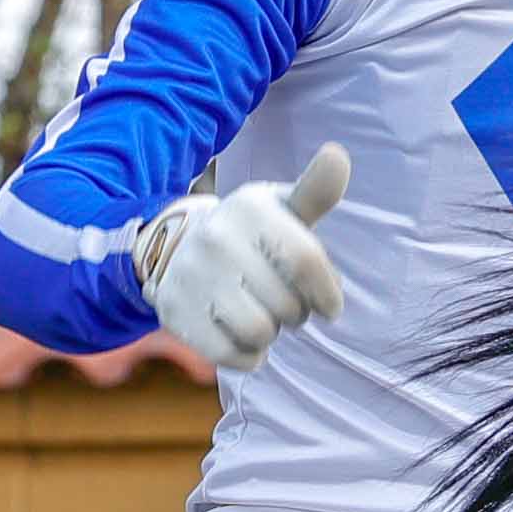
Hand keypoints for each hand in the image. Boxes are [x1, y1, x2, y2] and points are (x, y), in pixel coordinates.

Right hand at [140, 149, 352, 368]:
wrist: (178, 249)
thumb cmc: (251, 236)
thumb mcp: (283, 210)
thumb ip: (315, 191)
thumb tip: (337, 155)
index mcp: (251, 207)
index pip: (306, 262)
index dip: (327, 293)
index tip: (329, 304)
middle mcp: (217, 236)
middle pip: (288, 306)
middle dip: (295, 312)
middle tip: (280, 300)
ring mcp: (192, 275)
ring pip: (260, 332)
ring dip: (270, 333)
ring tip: (260, 313)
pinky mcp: (174, 311)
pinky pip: (231, 355)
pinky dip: (246, 355)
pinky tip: (240, 334)